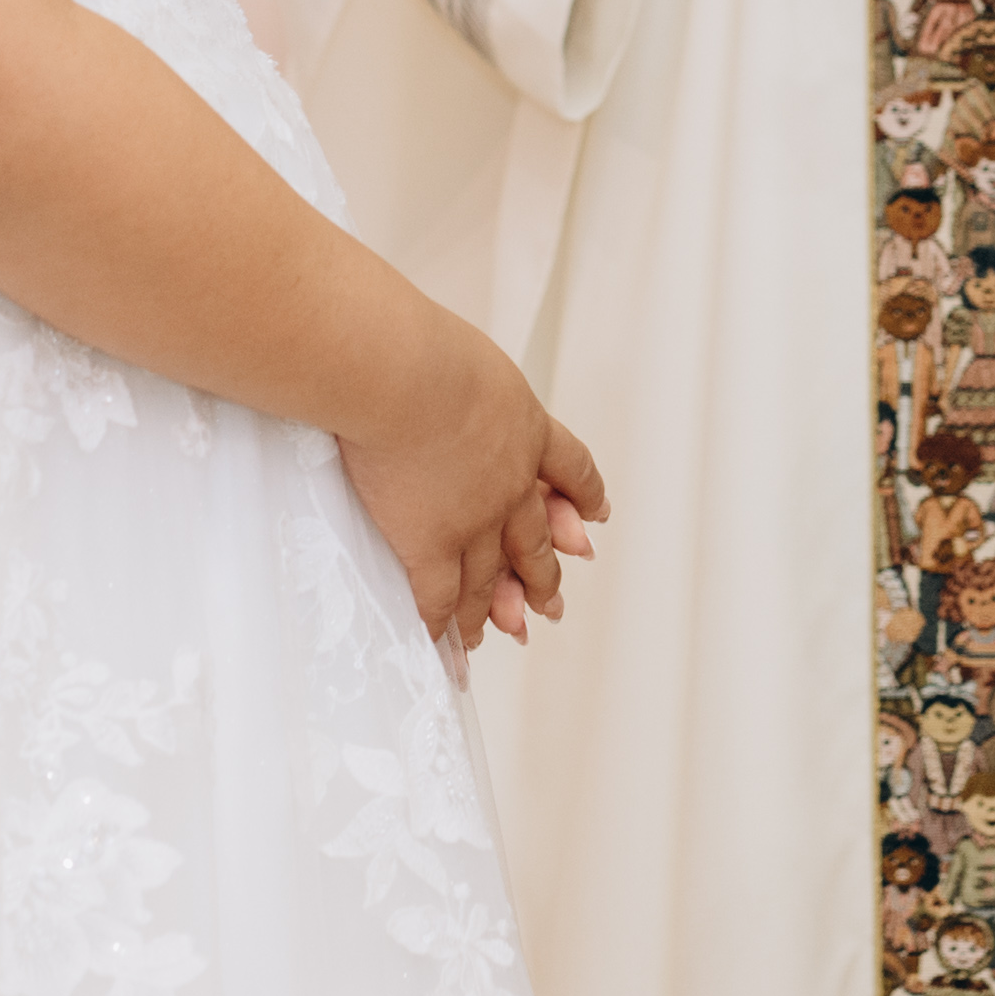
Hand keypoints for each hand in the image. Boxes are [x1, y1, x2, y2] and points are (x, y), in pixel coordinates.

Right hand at [337, 315, 613, 657]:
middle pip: (534, 538)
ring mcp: (473, 521)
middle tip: (553, 604)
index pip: (570, 468)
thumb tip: (435, 361)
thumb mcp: (468, 357)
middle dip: (544, 575)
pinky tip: (446, 645)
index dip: (582, 498)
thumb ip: (466, 378)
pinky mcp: (429, 545)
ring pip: (491, 578)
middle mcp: (510, 483)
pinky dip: (444, 627)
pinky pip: (440, 599)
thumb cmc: (419, 349)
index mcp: (527, 429)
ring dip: (497, 609)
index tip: (592, 518)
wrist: (402, 377)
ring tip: (504, 632)